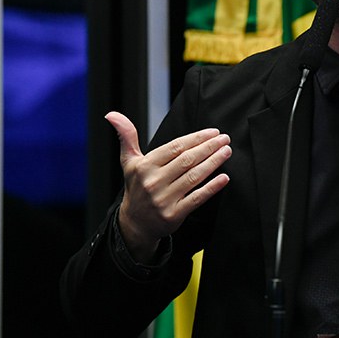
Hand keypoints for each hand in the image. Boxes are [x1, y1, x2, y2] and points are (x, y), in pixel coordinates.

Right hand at [106, 111, 231, 262]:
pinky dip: (212, 187)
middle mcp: (153, 182)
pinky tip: (224, 177)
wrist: (135, 223)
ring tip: (227, 152)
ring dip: (214, 162)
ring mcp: (164, 199)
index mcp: (144, 166)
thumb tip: (112, 114)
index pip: (175, 147)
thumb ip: (127, 137)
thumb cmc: (137, 187)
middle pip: (187, 160)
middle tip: (225, 139)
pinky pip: (197, 198)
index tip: (213, 132)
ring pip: (194, 176)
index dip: (196, 138)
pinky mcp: (174, 214)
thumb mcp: (129, 162)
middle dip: (209, 147)